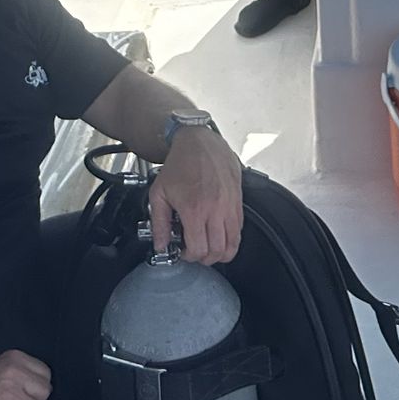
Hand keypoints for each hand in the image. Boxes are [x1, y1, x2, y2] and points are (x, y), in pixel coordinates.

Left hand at [151, 127, 243, 264]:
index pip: (199, 249)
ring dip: (222, 252)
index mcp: (194, 209)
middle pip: (218, 251)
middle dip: (205, 258)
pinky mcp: (238, 200)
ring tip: (210, 248)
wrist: (199, 141)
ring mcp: (229, 205)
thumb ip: (158, 223)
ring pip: (233, 243)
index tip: (183, 251)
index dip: (189, 256)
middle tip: (196, 251)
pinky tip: (219, 234)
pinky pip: (240, 228)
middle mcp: (215, 209)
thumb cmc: (179, 164)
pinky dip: (231, 238)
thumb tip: (160, 244)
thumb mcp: (159, 192)